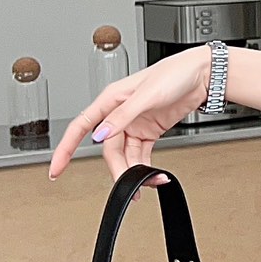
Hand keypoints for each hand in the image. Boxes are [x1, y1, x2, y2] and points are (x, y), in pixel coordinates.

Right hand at [47, 47, 210, 188]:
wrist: (203, 74)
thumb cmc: (176, 73)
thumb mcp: (148, 93)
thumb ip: (123, 115)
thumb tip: (101, 133)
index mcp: (112, 99)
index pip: (81, 126)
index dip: (66, 148)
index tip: (57, 168)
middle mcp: (120, 112)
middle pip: (109, 149)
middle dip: (118, 169)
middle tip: (128, 188)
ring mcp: (135, 123)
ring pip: (125, 155)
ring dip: (134, 171)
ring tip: (146, 184)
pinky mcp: (150, 130)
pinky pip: (141, 154)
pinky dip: (145, 166)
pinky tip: (152, 175)